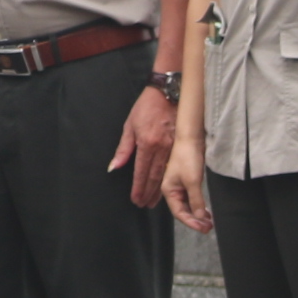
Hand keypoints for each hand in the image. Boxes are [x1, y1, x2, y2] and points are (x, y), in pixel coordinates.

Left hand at [116, 84, 176, 208]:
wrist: (167, 92)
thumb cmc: (146, 107)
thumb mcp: (130, 125)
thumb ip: (123, 149)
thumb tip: (114, 167)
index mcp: (147, 143)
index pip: (141, 171)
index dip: (138, 188)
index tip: (136, 200)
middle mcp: (162, 147)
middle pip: (155, 176)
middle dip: (149, 193)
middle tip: (144, 205)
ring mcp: (174, 146)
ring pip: (166, 173)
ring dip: (160, 189)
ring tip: (155, 202)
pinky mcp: (182, 144)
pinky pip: (175, 165)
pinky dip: (172, 178)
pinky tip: (170, 187)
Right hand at [162, 143, 210, 236]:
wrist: (191, 138)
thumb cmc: (188, 157)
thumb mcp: (193, 181)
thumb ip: (196, 201)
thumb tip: (200, 218)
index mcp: (168, 190)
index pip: (179, 213)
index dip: (191, 222)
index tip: (204, 228)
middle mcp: (172, 189)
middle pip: (183, 210)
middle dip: (195, 220)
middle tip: (209, 227)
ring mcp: (179, 185)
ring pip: (188, 205)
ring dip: (198, 214)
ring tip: (209, 222)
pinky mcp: (187, 181)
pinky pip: (192, 198)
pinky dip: (199, 206)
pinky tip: (206, 211)